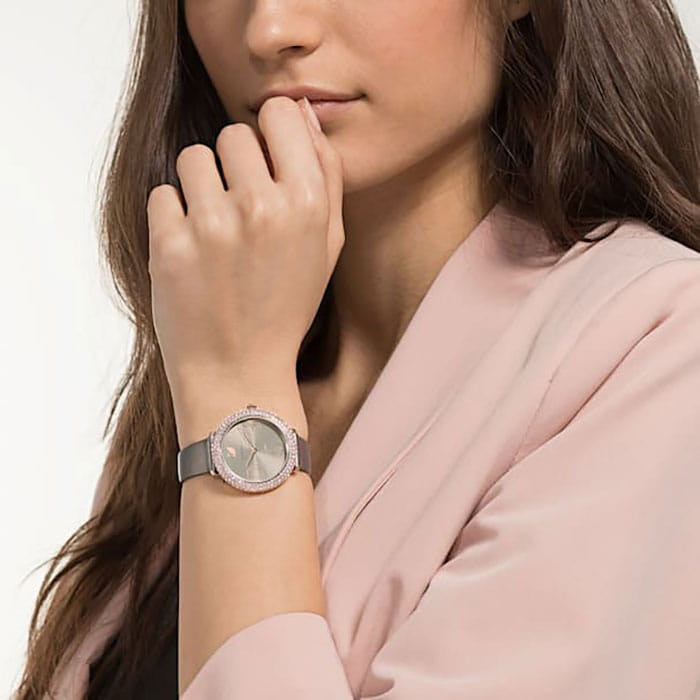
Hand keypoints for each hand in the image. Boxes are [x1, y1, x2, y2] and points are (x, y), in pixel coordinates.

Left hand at [146, 96, 344, 399]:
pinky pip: (162, 194)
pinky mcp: (170, 245)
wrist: (239, 371)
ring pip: (193, 158)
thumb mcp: (326, 246)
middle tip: (241, 208)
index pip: (281, 113)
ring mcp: (212, 225)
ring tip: (215, 230)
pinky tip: (193, 251)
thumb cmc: (286, 308)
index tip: (266, 159)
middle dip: (236, 165)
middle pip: (234, 133)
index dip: (271, 133)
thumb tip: (300, 111)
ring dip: (202, 187)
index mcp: (307, 205)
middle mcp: (262, 207)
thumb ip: (324, 175)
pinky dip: (174, 218)